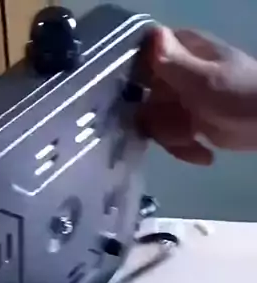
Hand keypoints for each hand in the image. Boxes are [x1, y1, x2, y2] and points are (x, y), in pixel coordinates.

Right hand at [140, 27, 256, 163]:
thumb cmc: (241, 95)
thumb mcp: (205, 80)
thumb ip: (174, 63)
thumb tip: (153, 36)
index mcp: (179, 50)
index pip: (140, 58)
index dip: (134, 80)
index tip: (142, 101)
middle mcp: (174, 72)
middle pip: (143, 98)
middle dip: (161, 120)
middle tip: (183, 128)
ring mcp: (179, 99)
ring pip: (154, 123)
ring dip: (174, 138)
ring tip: (197, 139)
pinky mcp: (185, 123)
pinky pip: (168, 138)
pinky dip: (184, 150)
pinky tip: (204, 153)